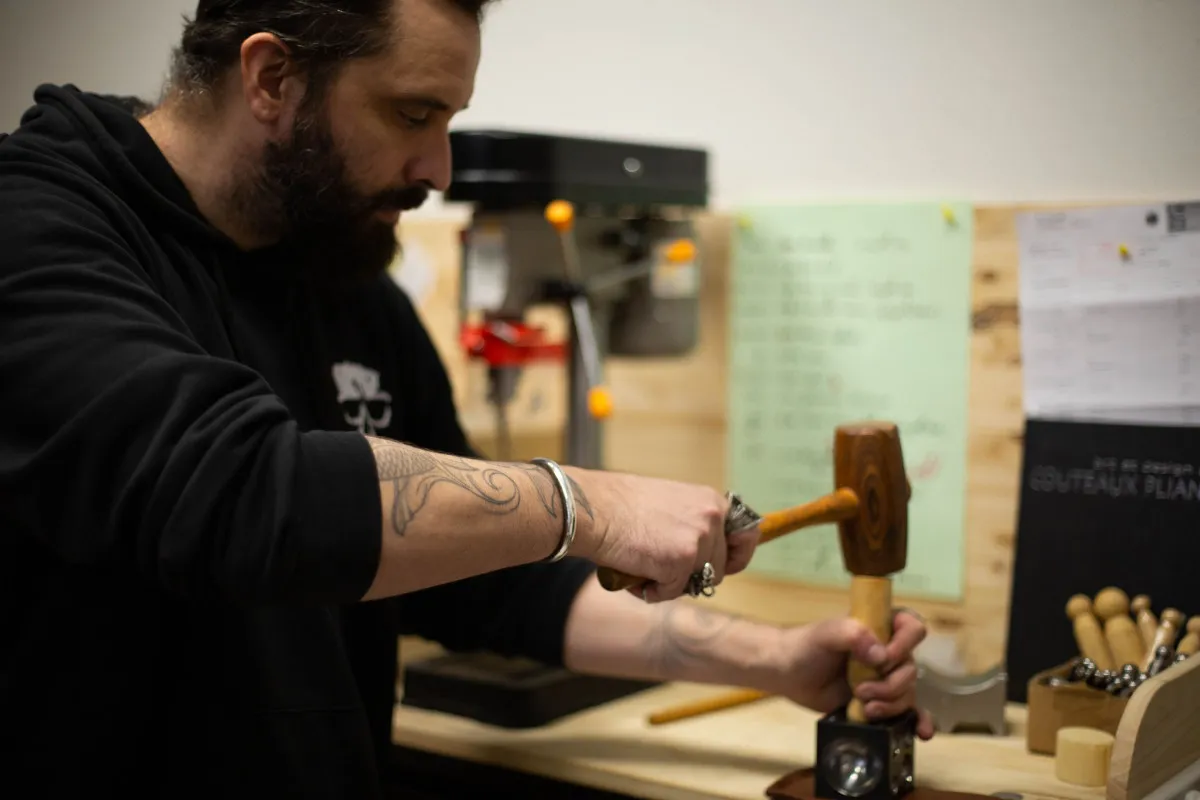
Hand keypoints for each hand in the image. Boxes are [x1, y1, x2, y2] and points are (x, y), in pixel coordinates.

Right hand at [568, 469, 760, 602]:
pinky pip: (673, 592)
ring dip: (671, 583)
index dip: (737, 556)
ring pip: (696, 582)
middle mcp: (712, 517)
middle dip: (693, 575)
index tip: (727, 567)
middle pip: (718, 567)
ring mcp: (699, 540)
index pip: (746, 534)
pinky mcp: (681, 561)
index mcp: (711, 501)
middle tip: (663, 569)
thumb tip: (702, 553)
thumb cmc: (620, 506)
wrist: (594, 509)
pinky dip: (653, 591)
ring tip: (643, 568)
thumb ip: (692, 522)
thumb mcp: (670, 503)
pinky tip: (635, 574)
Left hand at [773, 609, 934, 739]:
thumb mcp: (826, 633)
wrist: (788, 673)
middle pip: (911, 669)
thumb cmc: (806, 646)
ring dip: (890, 705)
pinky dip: (919, 721)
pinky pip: (908, 711)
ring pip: (907, 694)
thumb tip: (880, 655)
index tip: (884, 657)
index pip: (912, 627)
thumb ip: (852, 634)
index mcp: (881, 626)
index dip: (904, 644)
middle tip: (861, 691)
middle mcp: (889, 652)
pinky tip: (921, 732)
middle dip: (889, 686)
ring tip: (865, 708)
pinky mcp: (880, 702)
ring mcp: (885, 678)